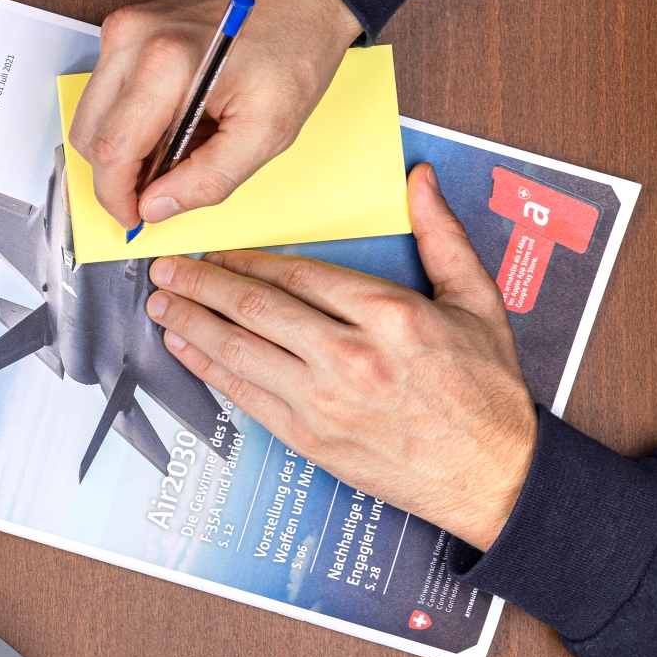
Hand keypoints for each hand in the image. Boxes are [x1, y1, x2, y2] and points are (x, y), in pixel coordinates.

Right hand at [69, 0, 362, 231]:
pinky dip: (128, 118)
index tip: (133, 217)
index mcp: (167, 65)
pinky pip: (106, 91)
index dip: (116, 197)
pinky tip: (172, 119)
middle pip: (88, 135)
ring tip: (175, 148)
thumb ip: (209, 179)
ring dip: (122, 146)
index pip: (111, 151)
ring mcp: (124, 28)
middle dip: (117, 175)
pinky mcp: (125, 25)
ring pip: (91, 115)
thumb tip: (156, 206)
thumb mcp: (268, 131)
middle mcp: (133, 40)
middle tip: (160, 188)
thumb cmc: (296, 46)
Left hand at [142, 165, 536, 549]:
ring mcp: (325, 399)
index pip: (297, 274)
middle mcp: (350, 354)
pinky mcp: (309, 437)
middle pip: (256, 307)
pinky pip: (244, 393)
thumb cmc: (486, 392)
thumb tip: (421, 180)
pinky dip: (207, 366)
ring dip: (191, 320)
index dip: (246, 259)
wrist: (495, 475)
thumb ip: (443, 235)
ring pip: (240, 348)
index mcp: (390, 314)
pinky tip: (183, 346)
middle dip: (201, 283)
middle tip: (165, 267)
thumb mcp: (479, 301)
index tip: (216, 249)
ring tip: (160, 301)